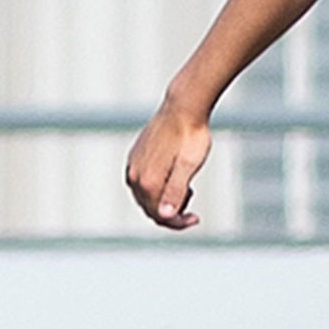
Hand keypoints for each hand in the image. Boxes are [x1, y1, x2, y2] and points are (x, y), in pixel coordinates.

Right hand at [125, 101, 211, 229]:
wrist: (184, 106)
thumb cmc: (191, 135)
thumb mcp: (189, 165)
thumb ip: (176, 191)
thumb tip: (166, 216)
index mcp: (147, 181)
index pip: (158, 215)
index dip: (177, 223)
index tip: (195, 219)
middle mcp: (135, 175)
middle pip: (150, 207)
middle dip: (171, 212)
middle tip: (192, 200)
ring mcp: (133, 164)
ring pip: (145, 195)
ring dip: (164, 198)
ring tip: (186, 187)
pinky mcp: (136, 155)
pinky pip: (143, 180)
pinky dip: (158, 185)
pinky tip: (174, 175)